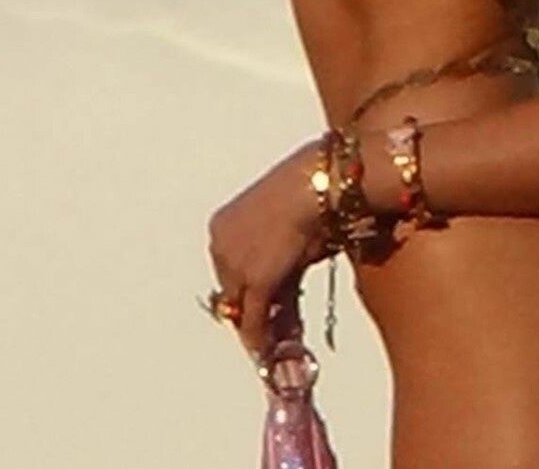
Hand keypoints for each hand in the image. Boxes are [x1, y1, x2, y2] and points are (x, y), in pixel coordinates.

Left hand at [206, 137, 328, 358]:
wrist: (318, 184)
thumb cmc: (312, 190)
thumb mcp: (289, 223)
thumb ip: (280, 257)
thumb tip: (286, 290)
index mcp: (223, 224)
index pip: (230, 272)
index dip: (246, 295)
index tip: (260, 311)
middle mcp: (220, 245)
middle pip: (233, 292)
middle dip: (252, 316)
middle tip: (270, 338)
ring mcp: (236, 264)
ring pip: (242, 309)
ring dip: (259, 331)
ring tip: (272, 351)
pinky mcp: (256, 281)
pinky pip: (255, 320)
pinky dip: (263, 340)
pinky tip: (271, 354)